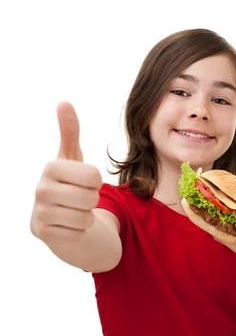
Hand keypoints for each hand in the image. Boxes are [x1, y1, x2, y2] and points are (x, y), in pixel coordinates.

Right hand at [30, 102, 102, 244]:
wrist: (58, 216)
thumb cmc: (69, 182)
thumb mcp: (72, 157)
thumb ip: (70, 131)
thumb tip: (63, 102)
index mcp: (51, 168)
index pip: (93, 176)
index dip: (96, 181)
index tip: (84, 181)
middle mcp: (40, 190)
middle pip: (90, 197)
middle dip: (93, 199)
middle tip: (81, 198)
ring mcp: (40, 213)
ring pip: (86, 217)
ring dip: (87, 215)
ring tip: (75, 210)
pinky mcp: (44, 233)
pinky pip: (79, 233)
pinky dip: (80, 230)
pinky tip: (69, 224)